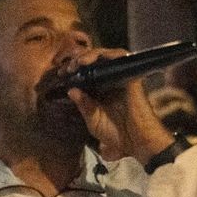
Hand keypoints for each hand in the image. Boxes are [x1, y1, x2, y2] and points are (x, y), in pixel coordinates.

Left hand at [62, 49, 173, 163]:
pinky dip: (106, 54)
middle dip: (78, 60)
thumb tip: (71, 90)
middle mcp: (111, 81)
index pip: (85, 73)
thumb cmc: (116, 135)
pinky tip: (91, 60)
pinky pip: (120, 57)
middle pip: (94, 61)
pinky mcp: (131, 75)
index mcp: (101, 91)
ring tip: (78, 62)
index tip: (60, 74)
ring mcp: (121, 77)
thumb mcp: (93, 120)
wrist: (136, 142)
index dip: (72, 70)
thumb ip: (83, 105)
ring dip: (90, 55)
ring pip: (106, 55)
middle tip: (67, 68)